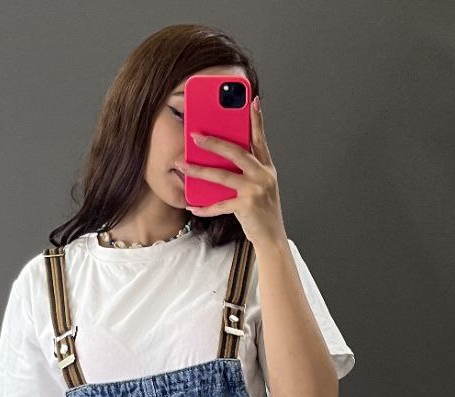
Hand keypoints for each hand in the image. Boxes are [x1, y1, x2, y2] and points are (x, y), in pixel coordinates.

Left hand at [182, 96, 285, 248]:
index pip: (260, 138)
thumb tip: (224, 155)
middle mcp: (263, 175)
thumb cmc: (262, 210)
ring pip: (223, 176)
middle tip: (195, 135)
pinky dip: (205, 206)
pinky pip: (220, 205)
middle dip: (214, 142)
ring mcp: (255, 190)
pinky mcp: (247, 207)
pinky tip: (192, 204)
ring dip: (200, 171)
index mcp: (266, 167)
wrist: (272, 237)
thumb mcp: (260, 185)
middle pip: (237, 152)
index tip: (252, 100)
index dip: (256, 119)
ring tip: (182, 165)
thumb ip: (248, 169)